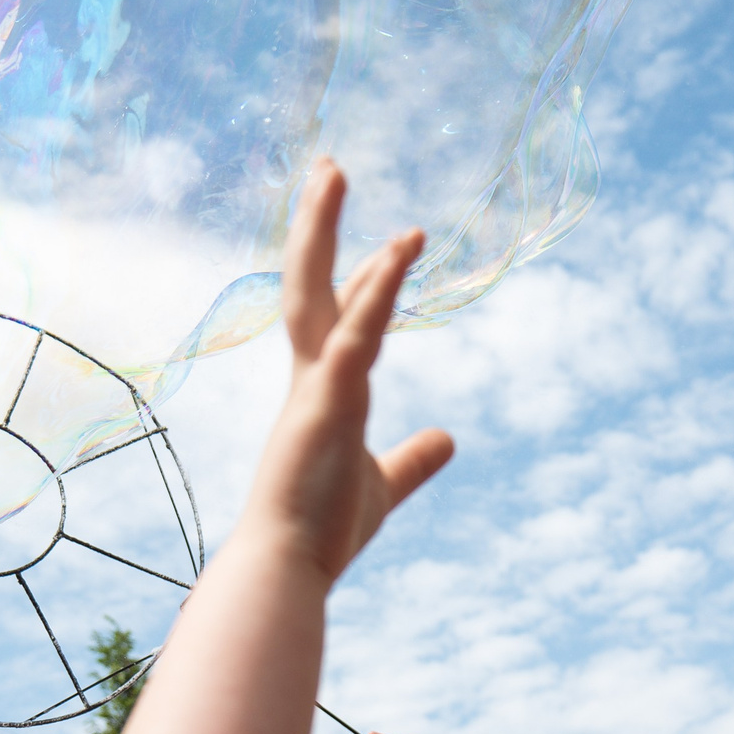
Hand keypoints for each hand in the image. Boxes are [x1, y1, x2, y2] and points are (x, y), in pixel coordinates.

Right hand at [243, 161, 453, 581]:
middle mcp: (309, 378)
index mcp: (318, 392)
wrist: (285, 567)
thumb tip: (447, 440)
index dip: (345, 267)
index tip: (362, 225)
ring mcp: (314, 387)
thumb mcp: (384, 485)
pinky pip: (356, 335)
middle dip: (317, 224)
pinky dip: (377, 292)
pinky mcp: (328, 403)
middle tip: (328, 166)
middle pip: (308, 283)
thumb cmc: (323, 532)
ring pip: (322, 294)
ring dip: (329, 230)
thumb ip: (413, 460)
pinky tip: (400, 251)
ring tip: (337, 172)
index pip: (329, 314)